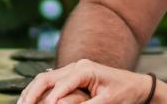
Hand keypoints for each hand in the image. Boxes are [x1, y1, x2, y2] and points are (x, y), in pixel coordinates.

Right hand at [18, 59, 156, 103]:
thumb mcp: (108, 102)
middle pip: (45, 78)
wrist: (136, 86)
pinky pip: (50, 83)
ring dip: (31, 92)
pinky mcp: (72, 76)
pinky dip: (38, 92)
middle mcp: (76, 66)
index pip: (61, 85)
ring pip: (44, 79)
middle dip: (31, 94)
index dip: (50, 100)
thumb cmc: (125, 93)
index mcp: (85, 69)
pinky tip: (30, 101)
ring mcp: (73, 70)